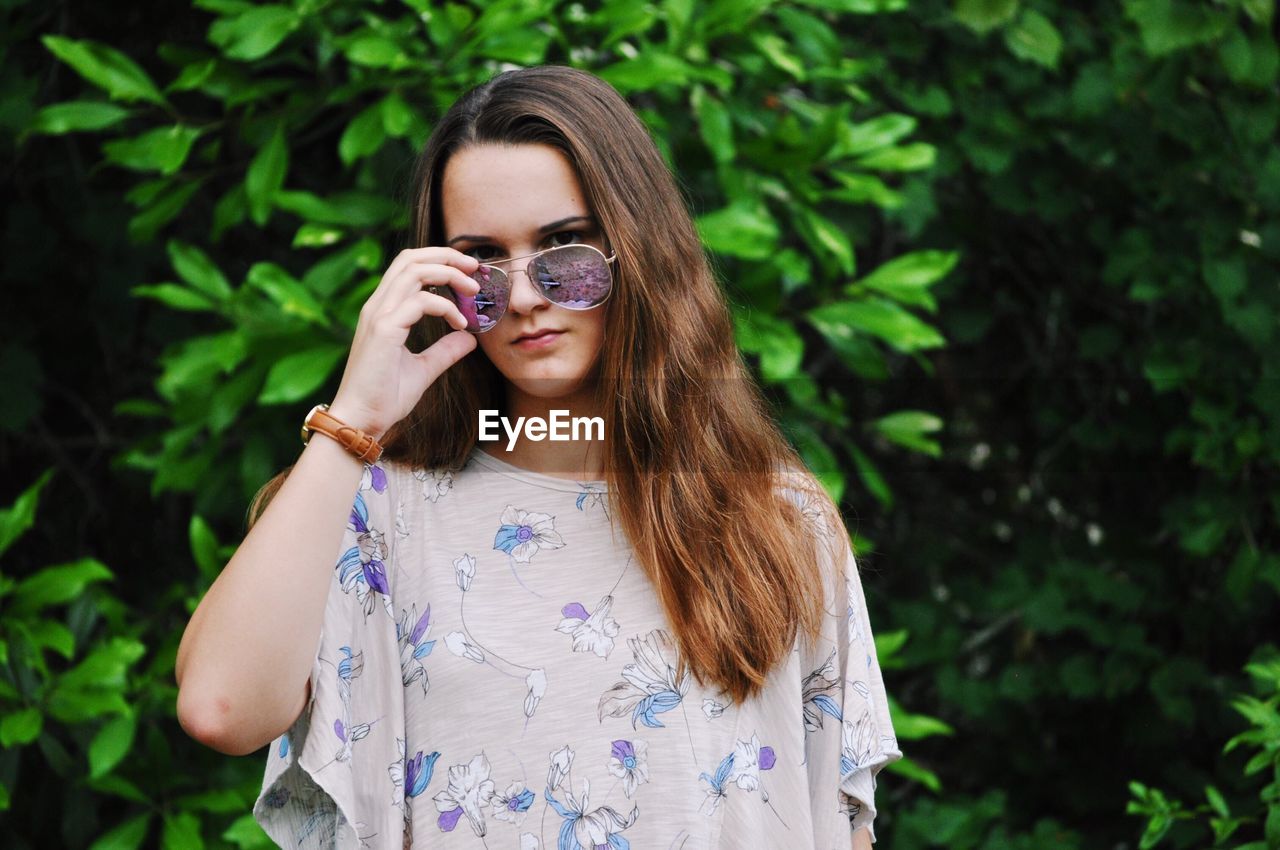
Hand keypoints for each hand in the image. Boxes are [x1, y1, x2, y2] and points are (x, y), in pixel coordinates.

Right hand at [326, 247, 480, 438]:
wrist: (361, 420)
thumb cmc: (384, 398)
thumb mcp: (423, 370)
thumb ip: (444, 351)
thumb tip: (469, 338)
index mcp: (383, 311)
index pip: (408, 266)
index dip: (440, 261)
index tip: (468, 273)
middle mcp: (378, 307)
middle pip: (411, 258)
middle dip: (446, 256)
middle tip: (474, 268)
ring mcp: (378, 316)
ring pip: (414, 271)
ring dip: (449, 274)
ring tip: (473, 290)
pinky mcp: (384, 330)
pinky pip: (419, 301)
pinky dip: (445, 307)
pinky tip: (460, 324)